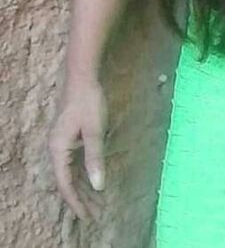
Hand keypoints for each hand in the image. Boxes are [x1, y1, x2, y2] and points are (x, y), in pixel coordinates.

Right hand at [48, 76, 108, 221]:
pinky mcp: (69, 135)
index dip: (76, 202)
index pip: (65, 184)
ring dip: (84, 186)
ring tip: (97, 202)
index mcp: (58, 149)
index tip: (88, 217)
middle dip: (82, 198)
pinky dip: (84, 172)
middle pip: (68, 180)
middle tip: (97, 214)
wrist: (82, 76)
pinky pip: (74, 161)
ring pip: (71, 171)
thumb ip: (96, 158)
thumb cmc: (89, 101)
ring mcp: (62, 142)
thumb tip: (98, 186)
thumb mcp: (95, 130)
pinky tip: (94, 179)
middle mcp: (56, 148)